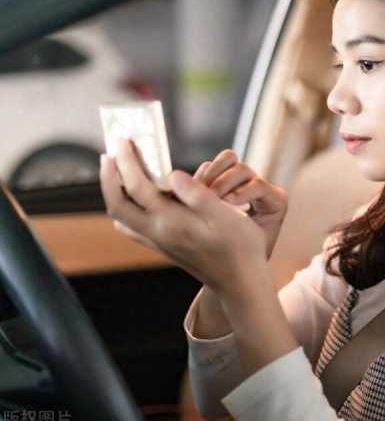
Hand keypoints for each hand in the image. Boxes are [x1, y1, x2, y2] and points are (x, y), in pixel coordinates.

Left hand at [99, 139, 282, 295]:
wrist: (239, 280)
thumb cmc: (239, 246)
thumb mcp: (226, 216)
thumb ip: (198, 194)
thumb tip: (173, 174)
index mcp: (172, 222)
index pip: (137, 187)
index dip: (127, 161)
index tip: (125, 140)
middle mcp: (159, 233)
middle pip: (118, 204)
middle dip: (109, 177)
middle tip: (110, 153)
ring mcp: (159, 242)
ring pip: (121, 217)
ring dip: (115, 192)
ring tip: (119, 171)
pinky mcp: (164, 247)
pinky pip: (132, 227)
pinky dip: (126, 209)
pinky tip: (136, 200)